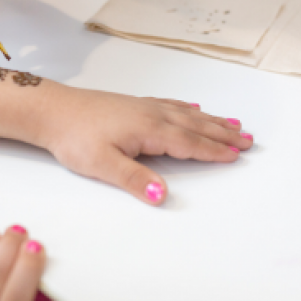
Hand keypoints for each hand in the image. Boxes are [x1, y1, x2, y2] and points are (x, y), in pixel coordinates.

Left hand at [32, 85, 253, 205]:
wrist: (51, 110)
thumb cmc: (74, 136)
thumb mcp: (102, 164)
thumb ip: (134, 179)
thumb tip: (163, 196)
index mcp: (149, 129)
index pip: (189, 143)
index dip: (214, 151)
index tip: (238, 155)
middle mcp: (151, 114)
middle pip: (195, 125)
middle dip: (222, 133)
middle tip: (249, 138)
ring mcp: (142, 107)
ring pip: (185, 113)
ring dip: (210, 120)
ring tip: (232, 124)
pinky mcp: (132, 105)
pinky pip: (170, 104)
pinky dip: (186, 108)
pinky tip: (191, 108)